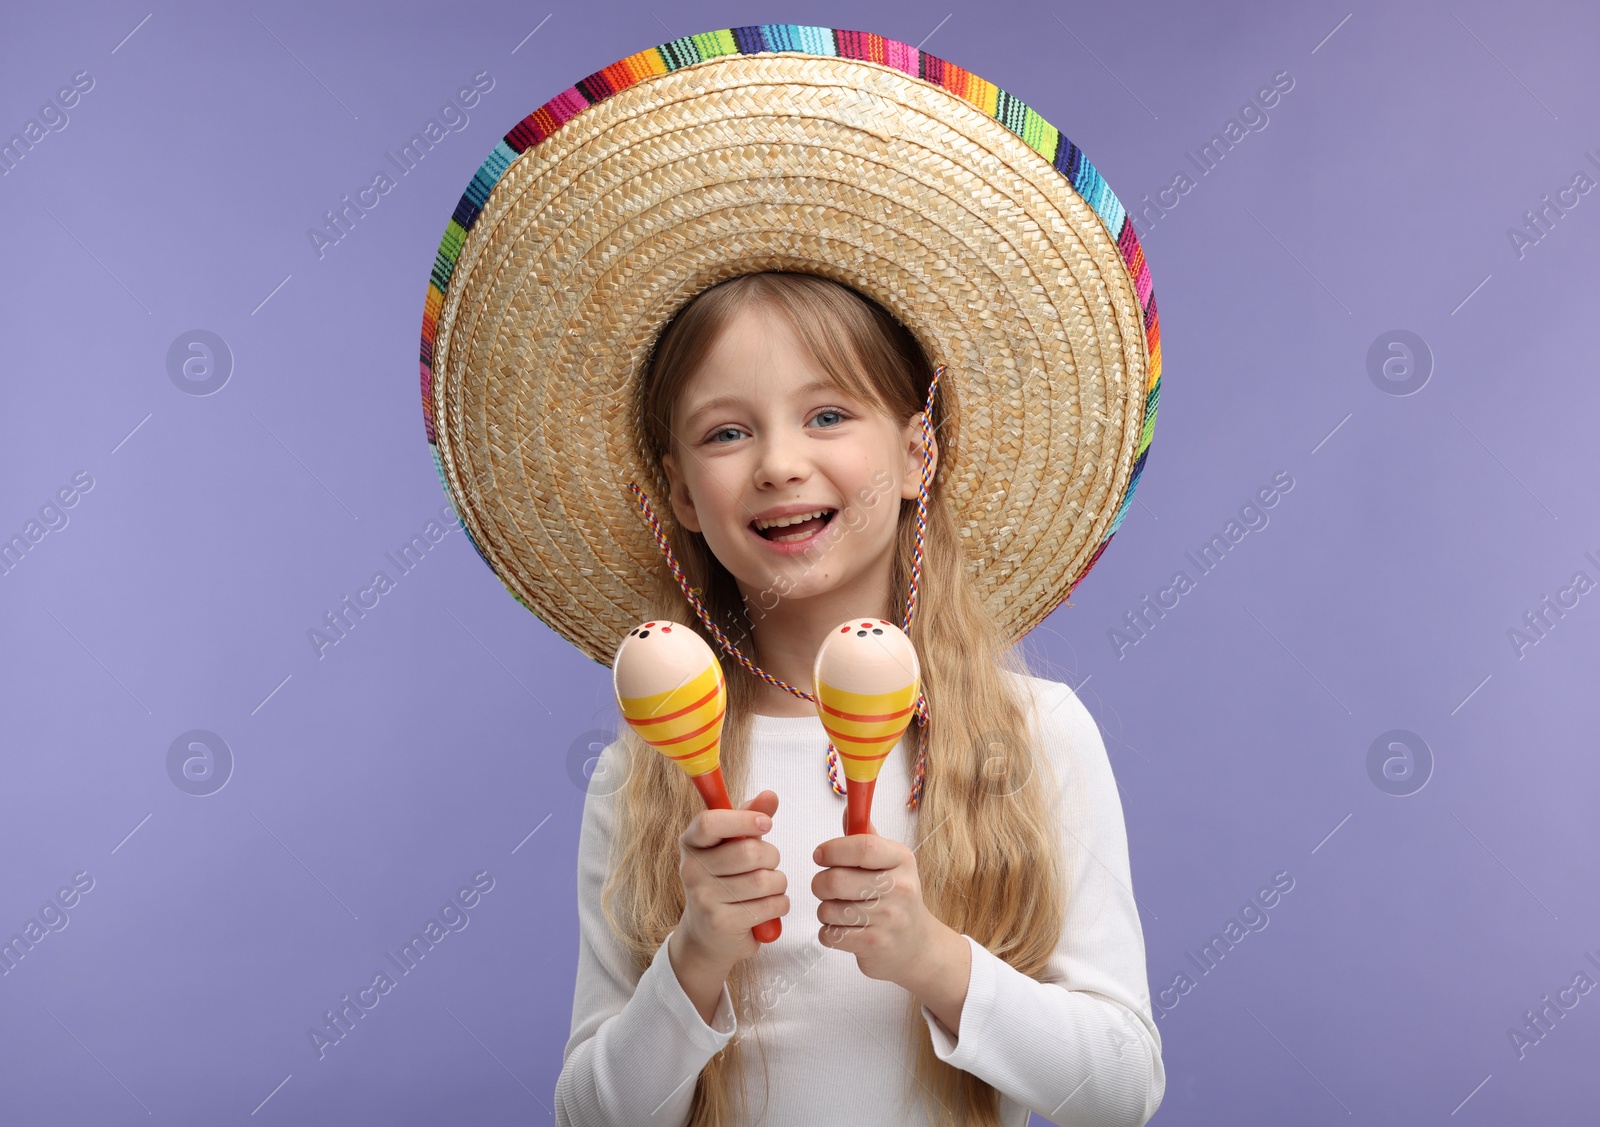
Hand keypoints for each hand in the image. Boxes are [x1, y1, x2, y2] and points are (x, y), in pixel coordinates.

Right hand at [671, 789, 787, 975]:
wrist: (707, 936)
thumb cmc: (724, 881)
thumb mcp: (731, 845)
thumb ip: (749, 818)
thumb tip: (770, 795)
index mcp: (691, 843)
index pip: (708, 823)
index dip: (742, 819)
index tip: (766, 823)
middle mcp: (691, 870)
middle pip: (749, 852)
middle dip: (771, 856)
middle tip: (768, 864)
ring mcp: (703, 899)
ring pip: (764, 880)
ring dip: (778, 883)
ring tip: (769, 887)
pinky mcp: (721, 923)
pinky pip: (769, 905)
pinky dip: (780, 904)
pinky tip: (769, 906)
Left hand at [811, 810, 952, 988]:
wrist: (917, 945)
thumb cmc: (896, 896)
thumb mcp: (889, 863)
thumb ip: (865, 838)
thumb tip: (848, 808)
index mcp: (902, 860)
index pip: (862, 846)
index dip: (833, 849)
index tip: (820, 855)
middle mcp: (900, 888)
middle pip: (836, 880)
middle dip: (820, 883)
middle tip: (825, 886)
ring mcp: (889, 919)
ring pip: (829, 909)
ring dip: (824, 910)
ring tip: (839, 910)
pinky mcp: (876, 945)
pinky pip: (831, 934)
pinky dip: (828, 932)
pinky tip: (842, 929)